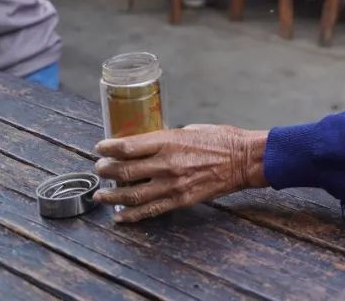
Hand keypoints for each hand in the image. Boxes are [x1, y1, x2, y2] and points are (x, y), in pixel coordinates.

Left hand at [93, 124, 268, 222]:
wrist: (245, 160)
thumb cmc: (222, 139)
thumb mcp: (192, 129)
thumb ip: (168, 138)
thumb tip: (149, 144)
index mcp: (170, 141)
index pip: (128, 147)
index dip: (108, 148)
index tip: (100, 148)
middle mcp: (167, 163)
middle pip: (124, 170)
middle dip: (106, 170)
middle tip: (99, 170)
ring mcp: (173, 184)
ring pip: (131, 194)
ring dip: (112, 196)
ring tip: (101, 194)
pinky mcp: (180, 200)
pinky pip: (150, 210)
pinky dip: (131, 215)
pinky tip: (120, 216)